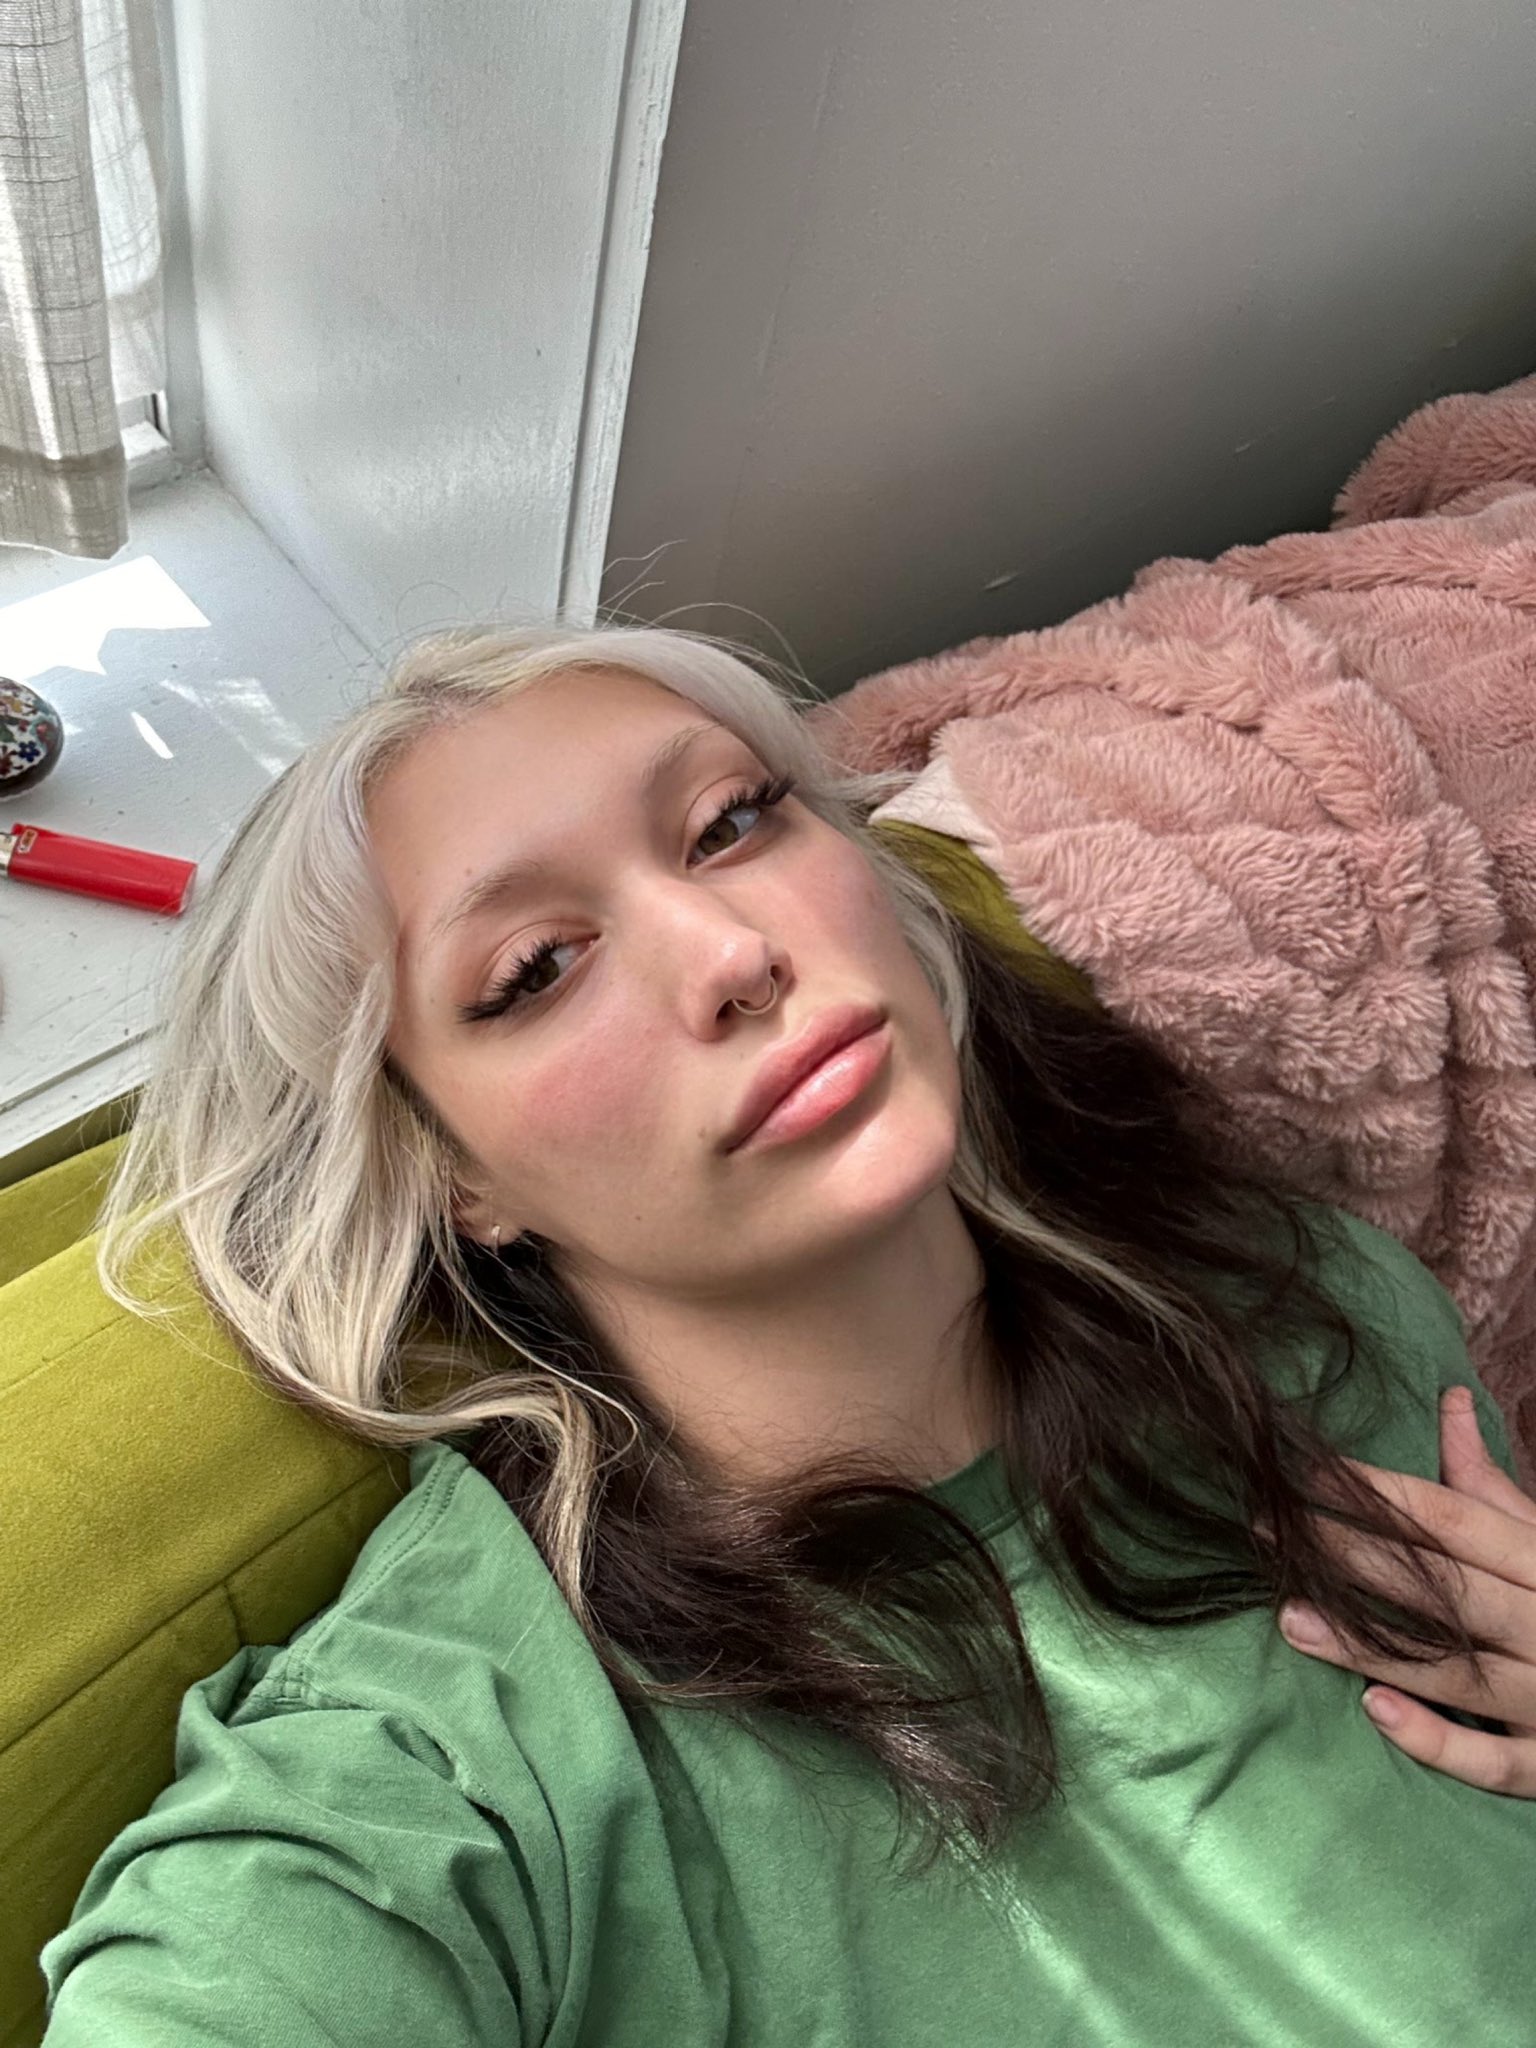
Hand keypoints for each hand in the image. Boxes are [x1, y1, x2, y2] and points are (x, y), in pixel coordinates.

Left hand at [1274, 1384, 1535, 1795]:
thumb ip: (1494, 1486)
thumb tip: (1449, 1402)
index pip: (1454, 1518)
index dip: (1377, 1492)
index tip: (1303, 1471)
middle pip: (1446, 1587)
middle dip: (1353, 1556)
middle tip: (1268, 1532)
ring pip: (1460, 1671)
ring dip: (1371, 1648)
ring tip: (1292, 1620)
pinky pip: (1499, 1762)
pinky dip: (1441, 1741)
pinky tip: (1377, 1710)